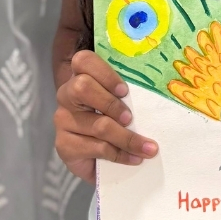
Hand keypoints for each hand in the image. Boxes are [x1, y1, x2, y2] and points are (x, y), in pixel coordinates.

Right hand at [54, 50, 159, 183]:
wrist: (98, 159)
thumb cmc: (114, 122)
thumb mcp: (122, 103)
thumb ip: (129, 94)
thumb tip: (158, 93)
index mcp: (81, 76)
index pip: (83, 60)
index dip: (104, 73)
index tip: (124, 91)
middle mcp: (67, 95)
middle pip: (82, 87)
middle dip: (112, 104)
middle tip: (130, 118)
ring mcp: (63, 120)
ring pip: (97, 125)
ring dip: (127, 138)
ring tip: (147, 147)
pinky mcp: (64, 145)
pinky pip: (96, 148)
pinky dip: (120, 155)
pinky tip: (134, 158)